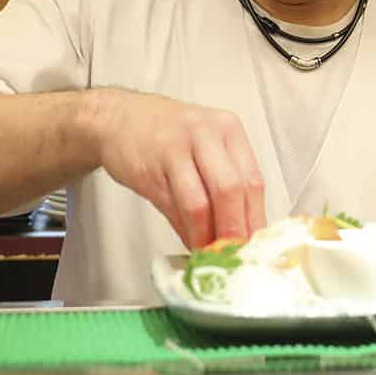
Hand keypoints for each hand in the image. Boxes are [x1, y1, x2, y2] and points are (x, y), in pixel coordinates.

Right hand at [86, 90, 266, 247]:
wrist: (120, 117)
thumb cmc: (169, 134)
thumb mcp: (206, 146)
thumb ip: (224, 184)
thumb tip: (240, 232)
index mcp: (229, 129)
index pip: (253, 181)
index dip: (255, 219)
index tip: (255, 247)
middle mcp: (206, 135)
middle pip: (231, 190)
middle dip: (234, 230)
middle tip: (235, 256)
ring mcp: (176, 150)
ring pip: (200, 203)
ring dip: (206, 237)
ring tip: (210, 255)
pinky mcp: (150, 168)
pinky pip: (172, 208)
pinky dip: (184, 231)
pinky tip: (189, 242)